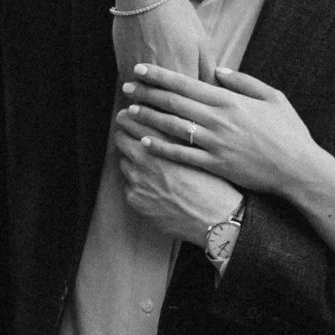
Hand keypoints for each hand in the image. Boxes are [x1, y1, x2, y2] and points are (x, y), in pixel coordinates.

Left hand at [113, 125, 241, 241]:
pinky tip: (155, 191)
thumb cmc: (211, 184)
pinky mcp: (135, 198)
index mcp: (163, 142)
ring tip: (151, 172)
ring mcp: (137, 179)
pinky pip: (129, 187)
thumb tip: (161, 125)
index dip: (129, 117)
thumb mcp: (196, 151)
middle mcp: (146, 157)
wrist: (214, 218)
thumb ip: (175, 137)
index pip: (133, 120)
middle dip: (126, 138)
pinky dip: (138, 187)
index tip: (127, 116)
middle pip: (121, 138)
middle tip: (132, 140)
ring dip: (133, 164)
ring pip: (125, 163)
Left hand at [117, 67, 321, 200]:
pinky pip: (181, 155)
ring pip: (172, 127)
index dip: (160, 75)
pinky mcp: (215, 164)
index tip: (141, 69)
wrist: (298, 169)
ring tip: (129, 112)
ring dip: (148, 118)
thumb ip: (243, 82)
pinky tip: (144, 142)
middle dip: (147, 93)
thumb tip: (217, 71)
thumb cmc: (289, 132)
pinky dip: (161, 147)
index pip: (186, 83)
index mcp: (229, 100)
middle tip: (126, 87)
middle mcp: (218, 120)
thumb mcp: (272, 97)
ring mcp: (215, 143)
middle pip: (173, 102)